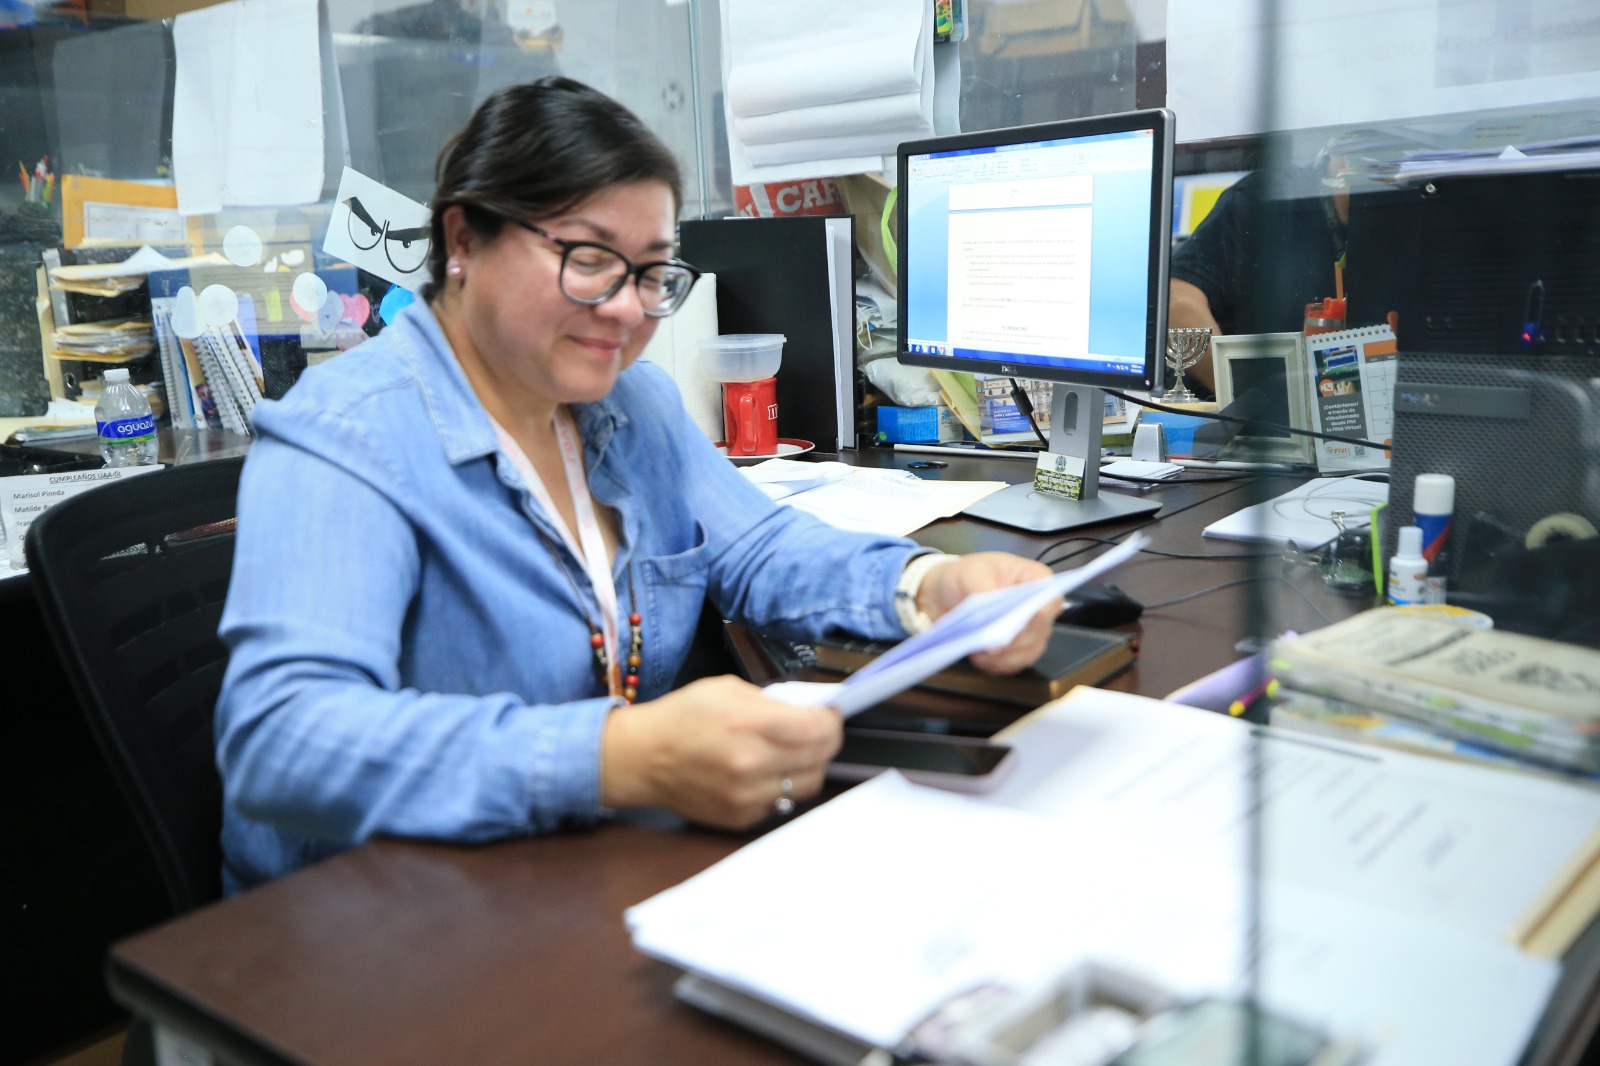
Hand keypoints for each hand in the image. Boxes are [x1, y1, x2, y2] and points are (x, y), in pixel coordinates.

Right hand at [601, 676, 840, 828]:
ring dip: (808, 767)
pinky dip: (781, 786)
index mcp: (749, 725)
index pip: (818, 730)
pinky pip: (781, 802)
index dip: (831, 721)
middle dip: (825, 742)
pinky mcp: (741, 817)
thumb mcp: (727, 689)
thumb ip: (771, 701)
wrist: (642, 758)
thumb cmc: (681, 717)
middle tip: (817, 732)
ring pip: (807, 785)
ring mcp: (747, 796)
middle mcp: (752, 765)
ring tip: (793, 753)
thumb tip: (808, 711)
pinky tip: (765, 771)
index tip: (828, 715)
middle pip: (820, 759)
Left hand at [916, 552, 1057, 674]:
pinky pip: (1015, 664)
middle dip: (1012, 639)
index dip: (1037, 615)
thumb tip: (997, 614)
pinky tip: (979, 657)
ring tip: (978, 650)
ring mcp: (1031, 630)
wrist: (946, 594)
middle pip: (1039, 630)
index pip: (1050, 600)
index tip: (1015, 624)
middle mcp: (1039, 606)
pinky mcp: (1018, 649)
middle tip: (987, 643)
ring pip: (1028, 651)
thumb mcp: (972, 572)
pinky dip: (997, 664)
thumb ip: (985, 589)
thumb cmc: (964, 575)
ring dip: (1003, 656)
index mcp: (1036, 579)